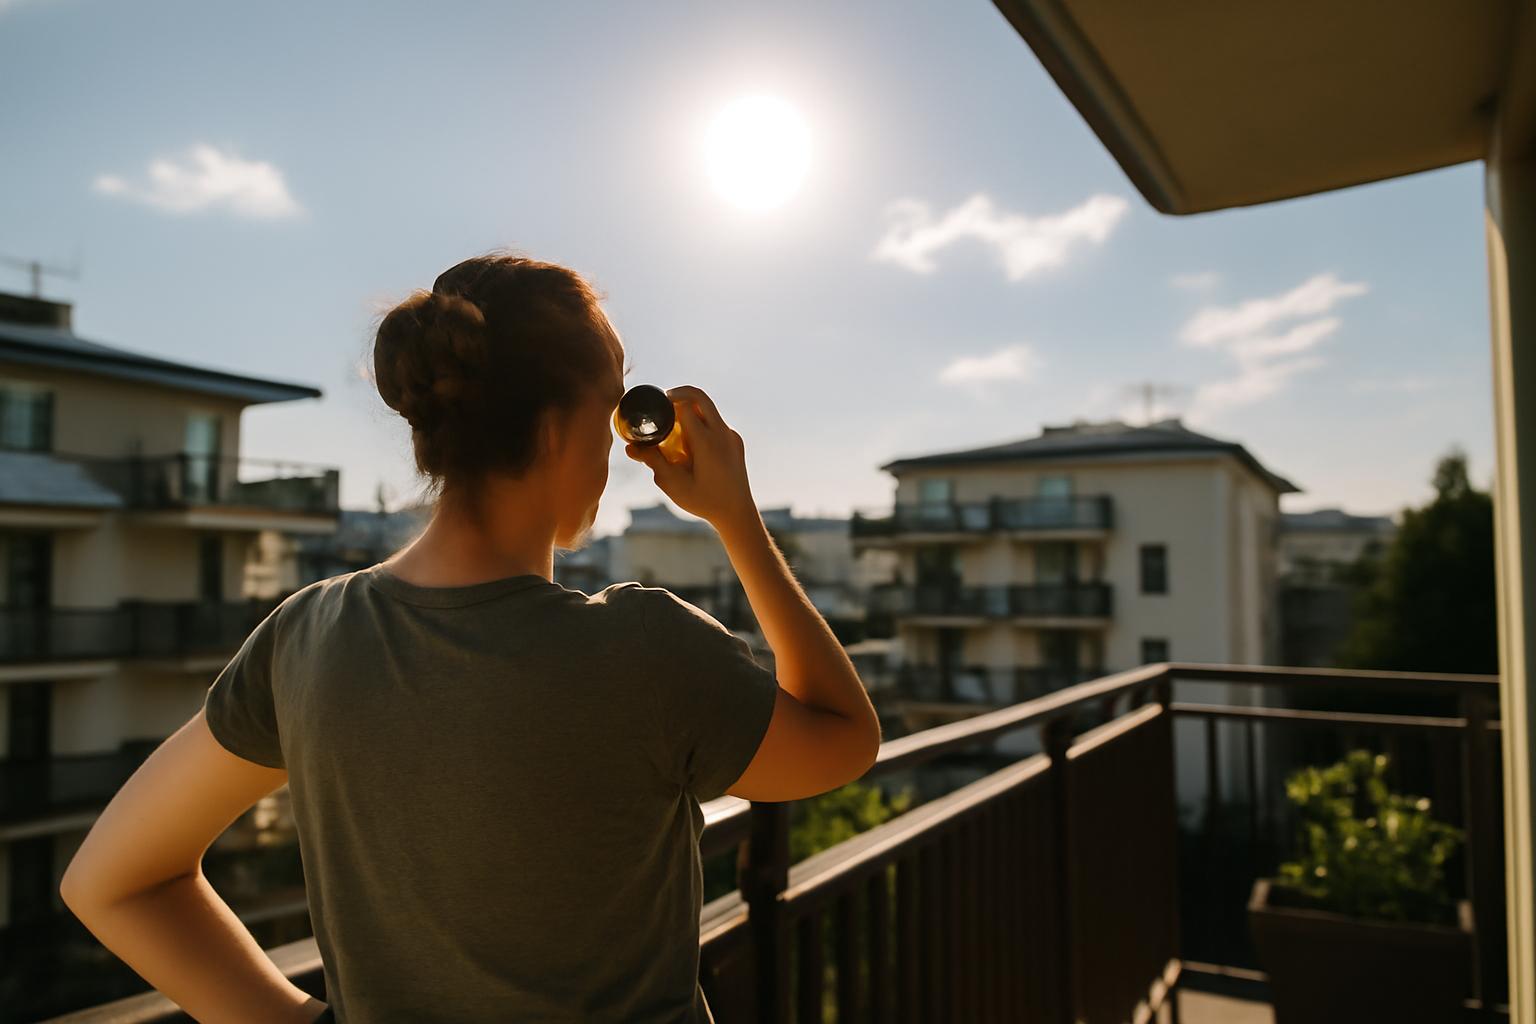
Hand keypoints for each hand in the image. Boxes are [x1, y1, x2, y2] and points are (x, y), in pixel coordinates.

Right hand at [625, 384, 755, 528]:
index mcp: (708, 442)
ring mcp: (731, 436)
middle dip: (679, 394)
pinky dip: (701, 425)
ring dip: (691, 411)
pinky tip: (690, 446)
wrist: (737, 513)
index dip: (668, 403)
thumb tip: (630, 447)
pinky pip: (716, 424)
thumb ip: (652, 461)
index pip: (686, 406)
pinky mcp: (735, 441)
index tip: (655, 408)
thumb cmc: (704, 501)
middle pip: (700, 397)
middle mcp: (723, 434)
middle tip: (663, 403)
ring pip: (709, 410)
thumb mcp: (673, 483)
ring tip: (674, 431)